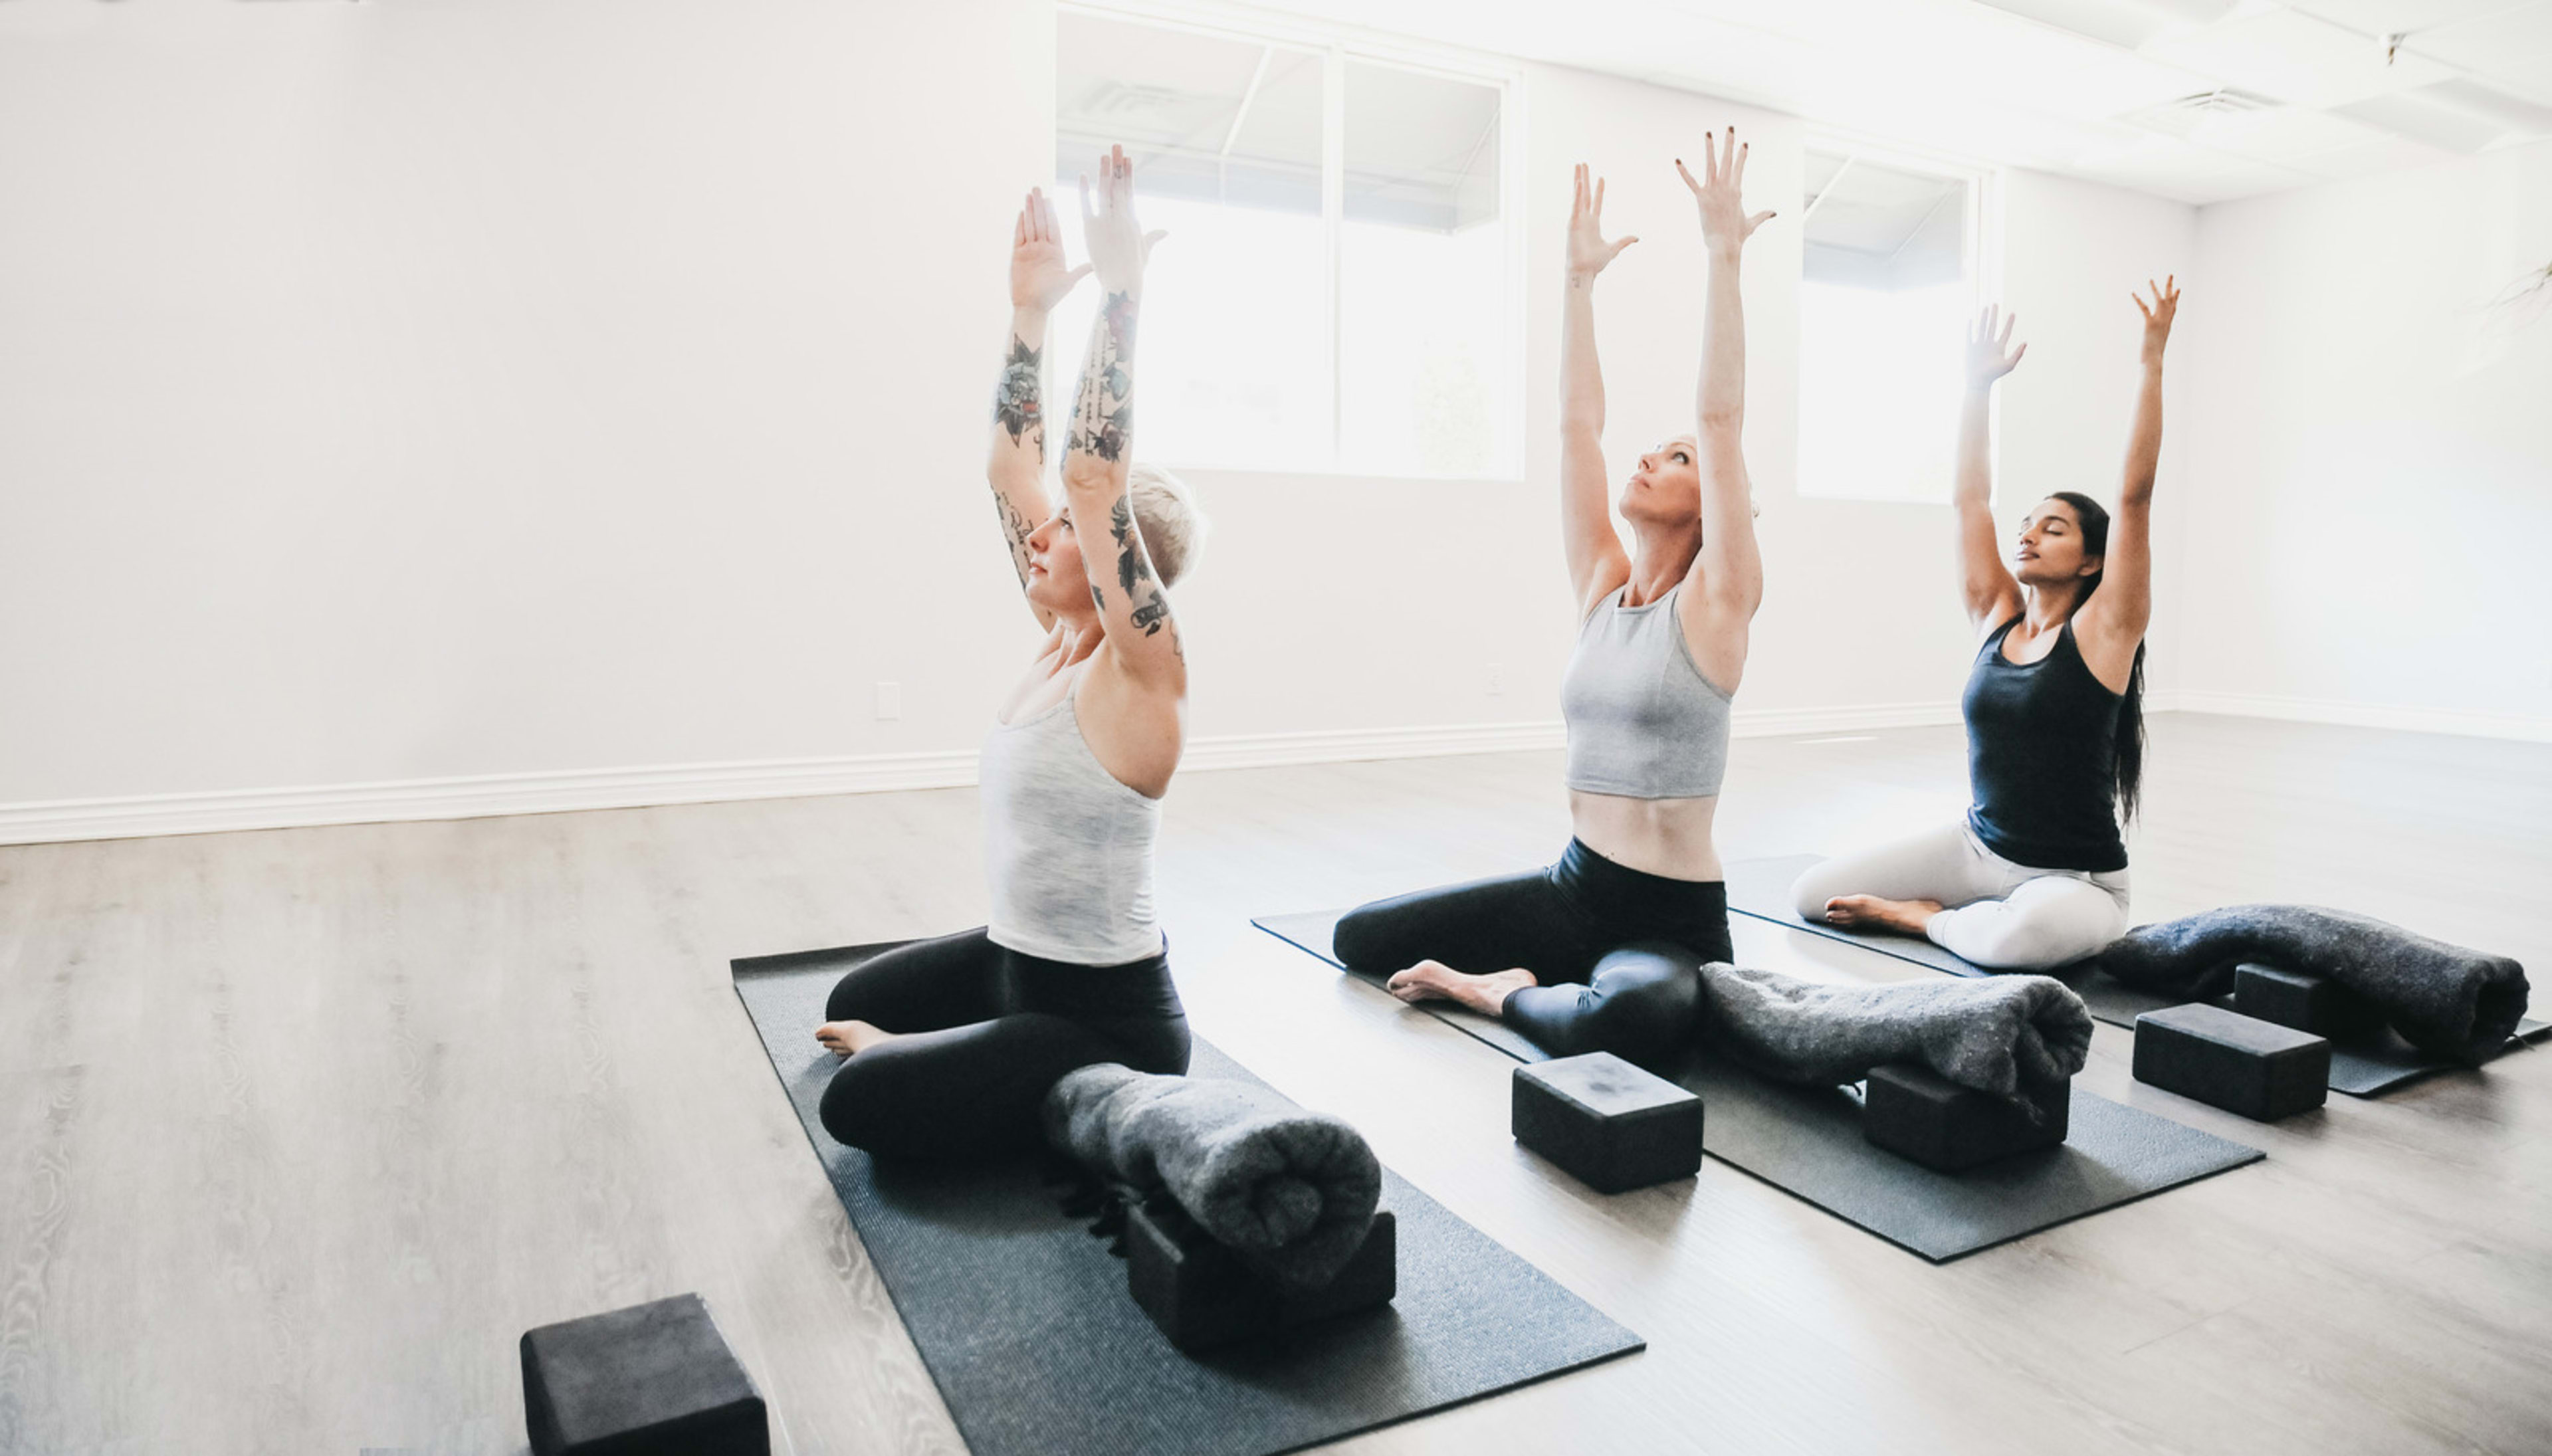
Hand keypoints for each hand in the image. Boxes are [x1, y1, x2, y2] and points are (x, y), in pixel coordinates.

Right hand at [1011, 187, 1089, 313]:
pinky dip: (1020, 224)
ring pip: (1030, 226)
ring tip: (1029, 195)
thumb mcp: (1069, 282)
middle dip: (1039, 206)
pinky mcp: (1018, 255)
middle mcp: (1043, 248)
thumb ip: (1081, 271)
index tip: (1051, 199)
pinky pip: (1019, 236)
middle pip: (1041, 222)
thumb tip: (1097, 264)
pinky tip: (1022, 212)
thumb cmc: (1052, 297)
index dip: (1052, 213)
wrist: (1032, 307)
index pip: (1054, 227)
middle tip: (1037, 189)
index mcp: (1057, 251)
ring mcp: (1030, 251)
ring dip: (1029, 210)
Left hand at [1078, 144, 1166, 296]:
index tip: (1126, 158)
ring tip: (1104, 154)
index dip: (1127, 173)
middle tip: (1115, 146)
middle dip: (1117, 164)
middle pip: (1119, 185)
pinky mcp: (1092, 228)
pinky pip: (1087, 205)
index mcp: (1133, 219)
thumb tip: (1165, 231)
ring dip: (1105, 171)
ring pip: (1106, 191)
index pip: (1129, 191)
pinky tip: (1084, 176)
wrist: (1122, 282)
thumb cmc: (1134, 270)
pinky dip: (1085, 190)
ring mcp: (1107, 221)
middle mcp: (1122, 216)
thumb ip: (1153, 236)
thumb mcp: (1145, 250)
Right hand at [1566, 163, 1636, 277]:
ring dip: (1578, 180)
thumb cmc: (1595, 264)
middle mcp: (1584, 219)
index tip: (1601, 177)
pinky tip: (1579, 182)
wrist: (1585, 271)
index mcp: (1593, 224)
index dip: (1599, 189)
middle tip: (1583, 164)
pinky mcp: (1573, 223)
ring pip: (1578, 195)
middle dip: (1585, 178)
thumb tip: (1636, 237)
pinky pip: (1575, 206)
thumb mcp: (1614, 249)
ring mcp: (1578, 220)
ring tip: (1578, 165)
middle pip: (1585, 194)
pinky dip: (1577, 194)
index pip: (1596, 202)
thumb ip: (1624, 241)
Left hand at [1675, 127, 1775, 254]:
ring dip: (1709, 148)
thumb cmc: (1737, 236)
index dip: (1742, 155)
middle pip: (1728, 160)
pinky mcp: (1702, 198)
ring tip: (1708, 133)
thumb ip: (1763, 215)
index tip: (1744, 143)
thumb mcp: (1752, 223)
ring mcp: (1714, 191)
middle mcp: (1726, 187)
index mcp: (1736, 190)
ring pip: (1711, 164)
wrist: (1725, 245)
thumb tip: (1774, 213)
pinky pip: (1691, 182)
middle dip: (1729, 143)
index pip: (1739, 168)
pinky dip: (1684, 172)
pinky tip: (1677, 161)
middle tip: (1730, 127)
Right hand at [1966, 304, 2026, 387]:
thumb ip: (2017, 353)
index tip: (2013, 313)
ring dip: (1984, 318)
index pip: (2005, 332)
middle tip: (1996, 304)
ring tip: (1986, 307)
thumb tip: (2025, 342)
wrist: (1978, 382)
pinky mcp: (1970, 348)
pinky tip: (1971, 319)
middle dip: (1995, 315)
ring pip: (1982, 328)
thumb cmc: (1994, 375)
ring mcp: (1979, 345)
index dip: (2010, 323)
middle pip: (1992, 326)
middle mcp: (1989, 344)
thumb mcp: (2009, 364)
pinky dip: (1970, 328)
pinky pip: (1970, 335)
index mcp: (1999, 347)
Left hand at [2134, 275, 2178, 362]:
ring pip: (2159, 301)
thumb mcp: (2157, 349)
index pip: (2173, 309)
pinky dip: (2138, 300)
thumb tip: (2156, 351)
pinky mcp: (2150, 324)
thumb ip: (2157, 346)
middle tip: (2170, 275)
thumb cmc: (2154, 359)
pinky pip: (2144, 309)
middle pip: (2170, 301)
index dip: (2176, 298)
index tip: (2178, 289)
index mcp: (2168, 326)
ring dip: (2155, 289)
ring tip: (2150, 279)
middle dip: (2170, 287)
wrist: (2153, 362)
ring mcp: (2159, 322)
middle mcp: (2166, 322)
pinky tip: (2132, 293)